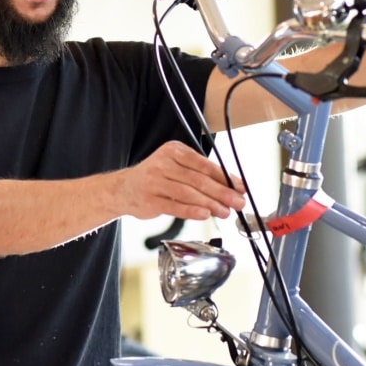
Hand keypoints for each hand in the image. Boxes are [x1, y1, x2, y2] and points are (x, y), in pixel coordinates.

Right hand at [113, 141, 246, 222]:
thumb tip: (232, 187)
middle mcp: (163, 163)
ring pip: (188, 193)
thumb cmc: (156, 178)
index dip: (225, 176)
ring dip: (210, 204)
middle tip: (238, 202)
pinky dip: (191, 211)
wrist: (124, 189)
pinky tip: (205, 214)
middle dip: (222, 192)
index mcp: (174, 150)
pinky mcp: (150, 200)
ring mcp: (155, 181)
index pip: (204, 164)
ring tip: (225, 212)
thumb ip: (201, 175)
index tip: (241, 187)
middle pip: (198, 179)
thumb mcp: (176, 168)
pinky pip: (174, 206)